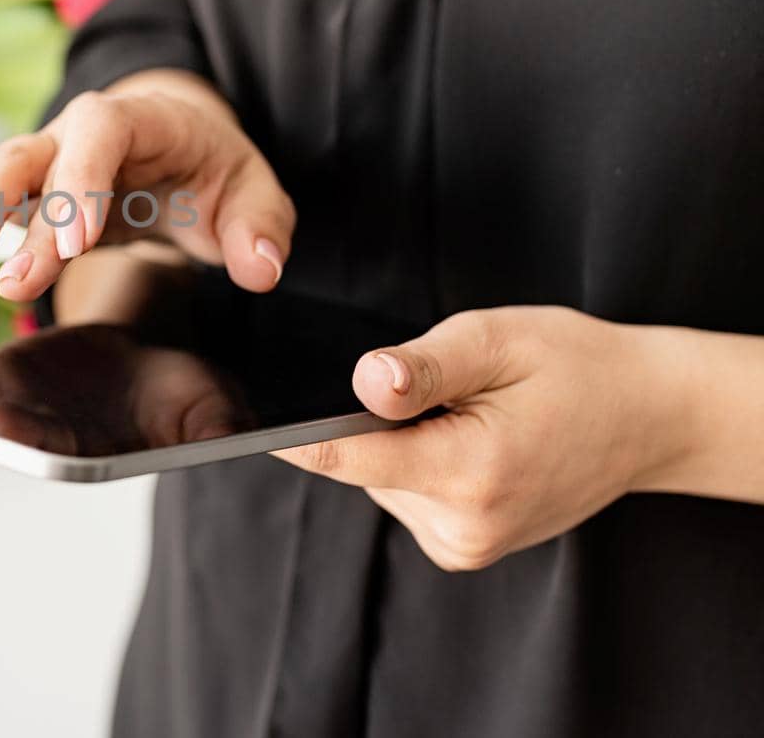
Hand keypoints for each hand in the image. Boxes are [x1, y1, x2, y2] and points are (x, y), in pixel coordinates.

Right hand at [0, 69, 295, 301]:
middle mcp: (80, 131)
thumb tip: (261, 267)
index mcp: (140, 122)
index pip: (104, 134)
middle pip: (35, 153)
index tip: (75, 242)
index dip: (84, 182)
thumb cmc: (210, 169)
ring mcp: (44, 155)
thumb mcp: (251, 192)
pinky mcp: (20, 183)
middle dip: (12, 207)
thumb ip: (260, 226)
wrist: (176, 144)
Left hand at [0, 324, 253, 455]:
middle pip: (19, 434)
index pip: (66, 452)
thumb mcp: (207, 407)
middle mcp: (49, 436)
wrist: (146, 355)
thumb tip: (235, 440)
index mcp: (97, 450)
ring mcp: (18, 407)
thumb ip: (214, 428)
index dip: (39, 440)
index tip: (9, 424)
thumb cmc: (179, 391)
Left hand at [274, 306, 688, 570]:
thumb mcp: (496, 341)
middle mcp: (462, 524)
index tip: (240, 426)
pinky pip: (408, 496)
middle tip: (441, 387)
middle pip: (362, 465)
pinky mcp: (466, 548)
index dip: (293, 438)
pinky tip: (470, 441)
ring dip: (403, 444)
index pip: (347, 459)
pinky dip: (422, 465)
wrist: (648, 416)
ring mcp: (466, 545)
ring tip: (468, 413)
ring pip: (382, 481)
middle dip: (378, 422)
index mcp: (468, 471)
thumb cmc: (574, 366)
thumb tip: (363, 384)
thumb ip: (423, 367)